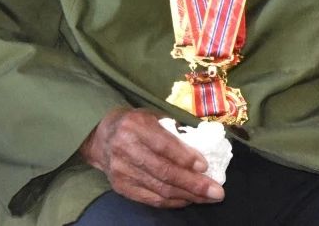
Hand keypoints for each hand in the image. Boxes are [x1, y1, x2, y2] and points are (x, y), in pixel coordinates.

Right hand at [79, 107, 223, 207]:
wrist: (101, 137)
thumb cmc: (135, 124)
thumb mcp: (152, 117)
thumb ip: (174, 131)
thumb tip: (205, 148)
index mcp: (135, 126)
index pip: (163, 145)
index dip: (185, 158)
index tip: (206, 167)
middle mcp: (125, 149)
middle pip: (164, 172)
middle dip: (194, 184)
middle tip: (217, 191)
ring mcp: (121, 171)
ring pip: (159, 189)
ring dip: (188, 196)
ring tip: (208, 198)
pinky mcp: (120, 187)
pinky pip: (151, 199)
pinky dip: (172, 201)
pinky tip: (188, 200)